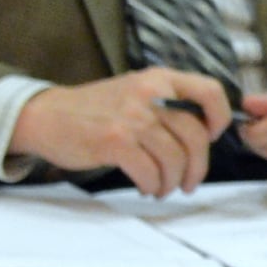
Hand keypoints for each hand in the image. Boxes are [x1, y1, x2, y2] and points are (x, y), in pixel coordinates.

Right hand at [9, 68, 230, 193]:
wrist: (47, 115)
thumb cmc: (93, 110)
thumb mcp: (134, 91)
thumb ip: (166, 105)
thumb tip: (200, 136)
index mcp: (158, 79)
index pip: (210, 91)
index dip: (218, 118)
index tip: (210, 137)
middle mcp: (150, 94)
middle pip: (195, 136)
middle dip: (197, 167)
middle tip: (189, 182)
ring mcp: (132, 117)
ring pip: (174, 159)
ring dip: (172, 181)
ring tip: (161, 188)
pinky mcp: (115, 141)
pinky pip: (149, 172)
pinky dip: (151, 185)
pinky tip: (145, 187)